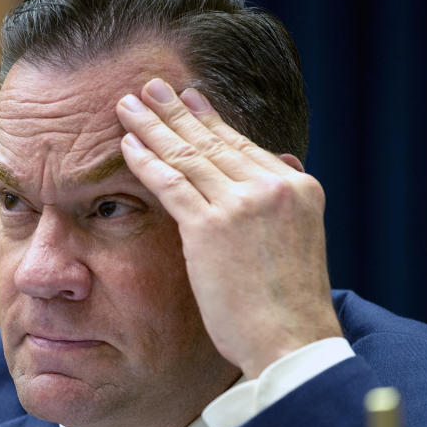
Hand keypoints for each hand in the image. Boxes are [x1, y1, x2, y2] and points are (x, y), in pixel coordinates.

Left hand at [115, 78, 342, 378]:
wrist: (292, 340)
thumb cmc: (291, 303)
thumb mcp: (298, 241)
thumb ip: (283, 202)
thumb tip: (283, 162)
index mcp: (298, 186)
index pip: (243, 146)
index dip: (211, 121)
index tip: (190, 100)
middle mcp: (272, 186)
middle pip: (213, 141)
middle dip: (176, 111)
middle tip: (151, 85)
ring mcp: (242, 204)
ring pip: (188, 155)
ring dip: (154, 126)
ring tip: (128, 104)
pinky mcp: (211, 228)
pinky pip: (171, 184)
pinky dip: (146, 161)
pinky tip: (127, 144)